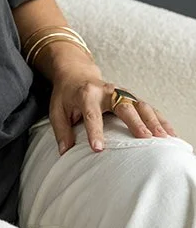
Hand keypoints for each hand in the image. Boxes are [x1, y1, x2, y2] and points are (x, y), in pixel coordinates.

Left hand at [49, 65, 178, 155]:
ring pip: (139, 105)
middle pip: (122, 105)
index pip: (91, 113)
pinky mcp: (130, 97)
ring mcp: (121, 93)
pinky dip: (160, 120)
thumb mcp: (57, 110)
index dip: (94, 131)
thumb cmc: (67, 95)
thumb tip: (65, 153)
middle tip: (144, 138)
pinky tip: (169, 133)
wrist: (76, 74)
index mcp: (86, 94)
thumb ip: (61, 131)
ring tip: (163, 138)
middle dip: (133, 121)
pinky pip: (148, 107)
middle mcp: (106, 91)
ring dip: (152, 120)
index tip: (98, 148)